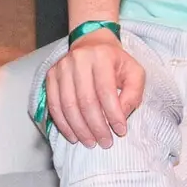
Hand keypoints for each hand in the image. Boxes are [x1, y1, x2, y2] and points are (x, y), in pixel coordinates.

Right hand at [44, 32, 145, 148]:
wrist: (92, 44)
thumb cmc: (115, 63)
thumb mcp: (134, 73)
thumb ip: (133, 94)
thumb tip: (121, 115)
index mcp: (101, 56)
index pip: (106, 91)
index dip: (113, 115)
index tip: (120, 131)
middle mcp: (78, 59)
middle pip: (85, 101)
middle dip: (96, 127)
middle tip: (105, 142)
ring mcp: (62, 67)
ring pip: (68, 105)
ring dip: (79, 129)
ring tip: (90, 142)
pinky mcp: (51, 76)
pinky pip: (54, 105)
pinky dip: (63, 124)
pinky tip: (73, 136)